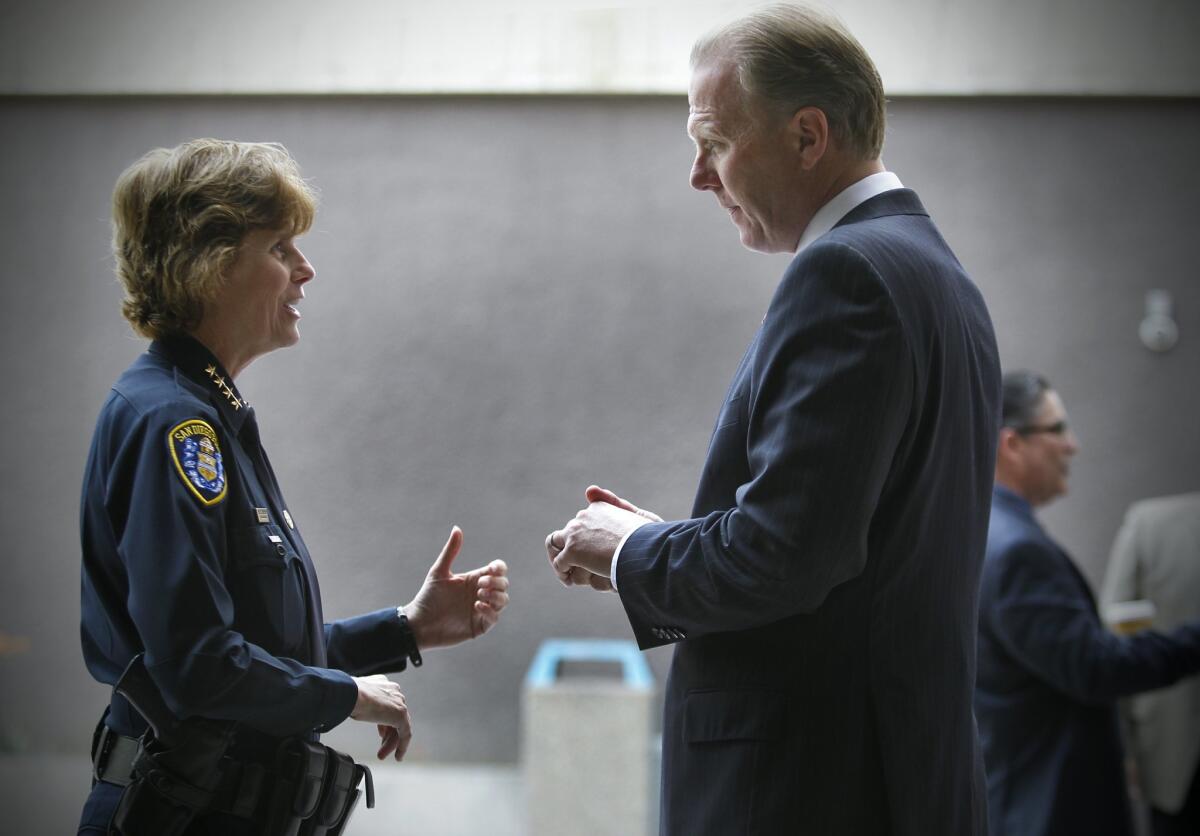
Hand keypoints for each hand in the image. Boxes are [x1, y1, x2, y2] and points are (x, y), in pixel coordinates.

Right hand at [350, 674, 411, 760]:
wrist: (351, 694)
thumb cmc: (347, 694)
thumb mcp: (354, 699)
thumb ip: (359, 704)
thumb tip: (350, 710)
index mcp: (383, 684)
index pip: (388, 706)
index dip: (384, 722)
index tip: (381, 733)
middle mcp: (393, 691)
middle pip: (394, 717)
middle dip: (388, 735)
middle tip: (381, 749)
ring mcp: (398, 702)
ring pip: (399, 727)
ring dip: (390, 743)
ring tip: (382, 755)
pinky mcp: (400, 714)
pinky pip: (405, 733)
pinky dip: (402, 746)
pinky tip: (398, 755)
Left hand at [404, 527, 508, 650]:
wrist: (419, 623)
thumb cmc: (428, 597)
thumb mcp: (439, 572)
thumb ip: (450, 551)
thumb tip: (456, 528)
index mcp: (474, 579)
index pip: (497, 571)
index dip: (499, 568)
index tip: (492, 569)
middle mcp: (481, 593)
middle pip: (503, 584)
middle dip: (496, 582)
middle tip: (479, 585)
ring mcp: (482, 610)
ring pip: (504, 600)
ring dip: (496, 596)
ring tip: (479, 594)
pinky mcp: (480, 625)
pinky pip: (495, 617)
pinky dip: (490, 610)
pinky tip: (477, 605)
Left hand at [546, 486, 659, 590]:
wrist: (646, 549)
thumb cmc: (648, 536)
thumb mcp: (635, 516)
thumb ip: (613, 503)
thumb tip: (589, 490)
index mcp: (598, 508)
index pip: (581, 523)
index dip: (585, 540)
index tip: (594, 553)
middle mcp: (583, 516)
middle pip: (569, 535)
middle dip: (576, 552)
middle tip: (587, 567)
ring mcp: (576, 533)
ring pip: (559, 547)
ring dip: (566, 561)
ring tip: (572, 575)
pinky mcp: (573, 551)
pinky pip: (559, 563)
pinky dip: (562, 572)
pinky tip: (569, 580)